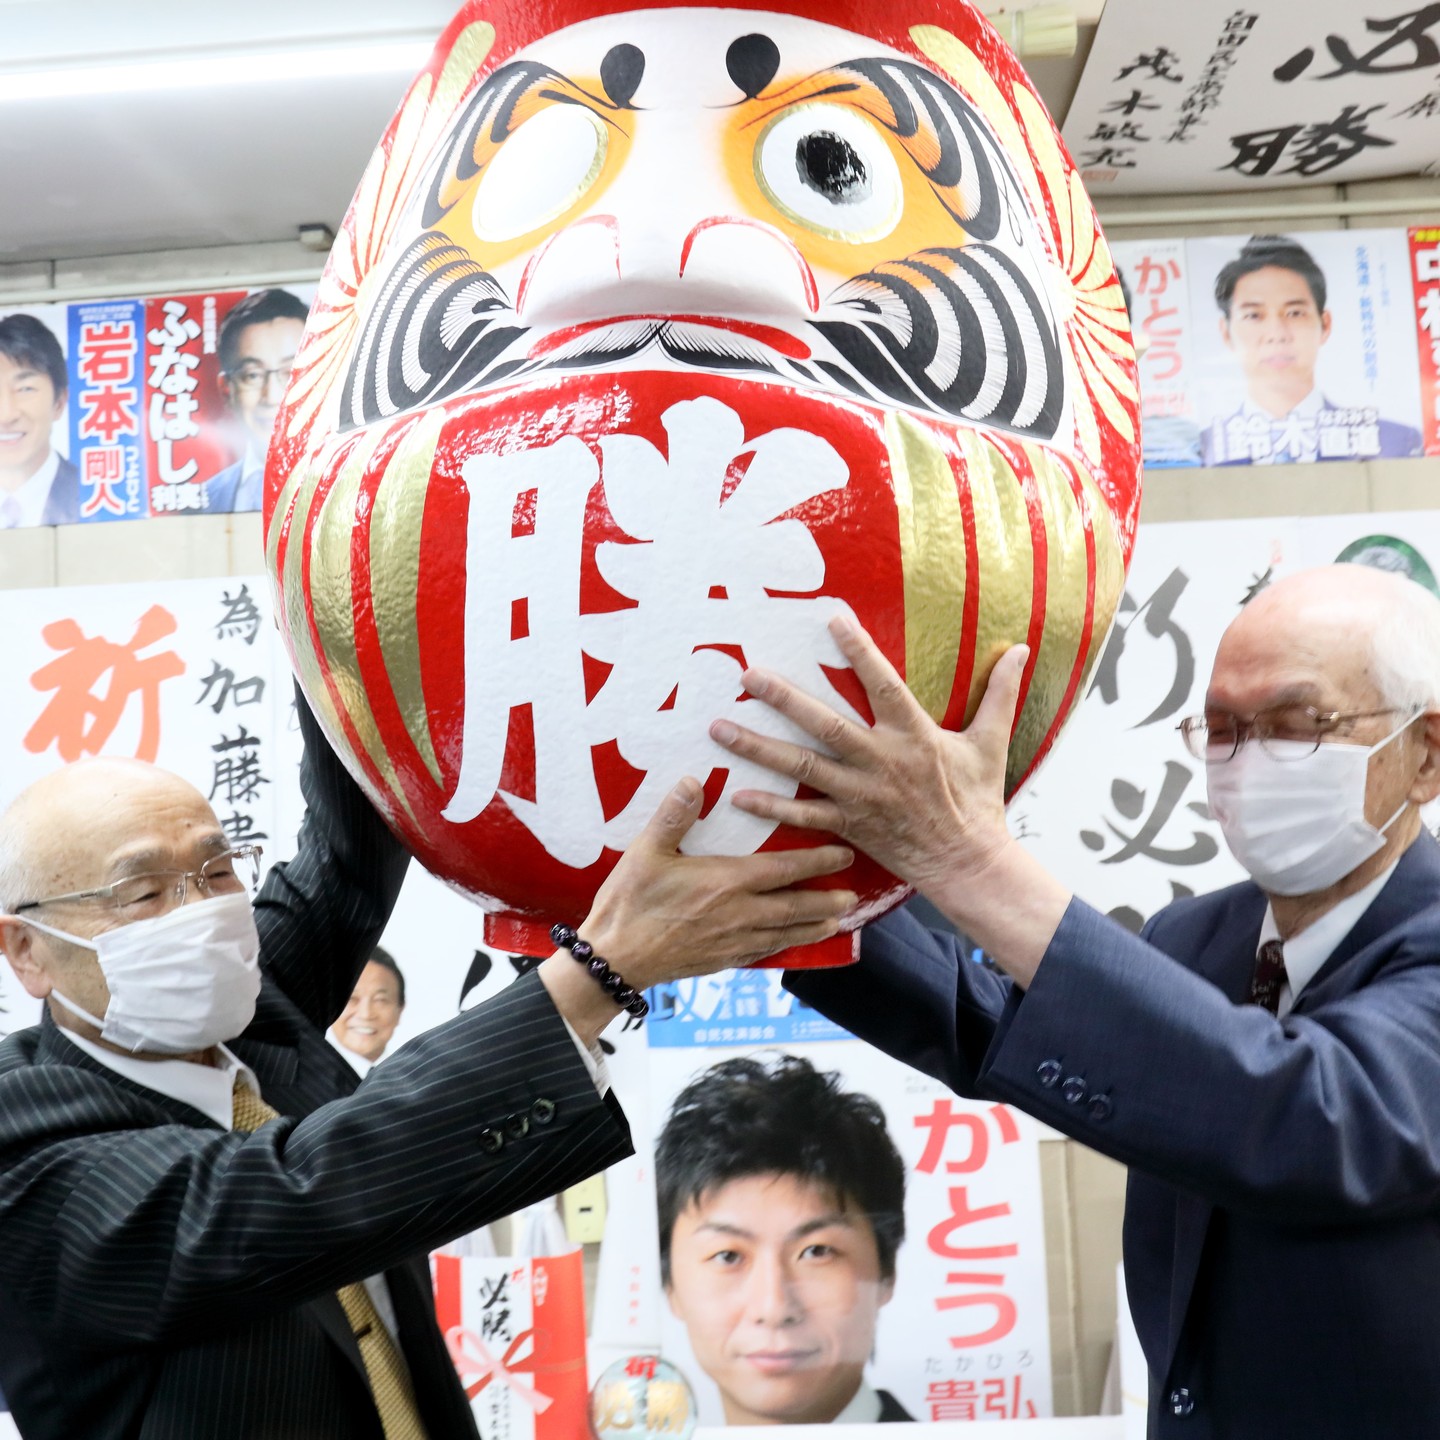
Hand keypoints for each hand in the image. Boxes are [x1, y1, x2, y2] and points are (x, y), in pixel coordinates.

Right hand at [583, 777, 856, 984]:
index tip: (844, 853)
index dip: (816, 861)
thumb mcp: (644, 852)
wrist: (614, 960)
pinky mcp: (721, 962)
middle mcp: (738, 914)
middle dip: (826, 900)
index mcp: (725, 883)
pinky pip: (763, 952)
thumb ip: (673, 816)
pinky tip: (791, 944)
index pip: (783, 869)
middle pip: (795, 907)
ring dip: (814, 927)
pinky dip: (784, 946)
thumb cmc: (628, 904)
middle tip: (853, 895)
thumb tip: (693, 780)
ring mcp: (732, 942)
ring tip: (838, 921)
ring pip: (785, 934)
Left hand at [710, 615, 1027, 900]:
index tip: (831, 619)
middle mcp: (882, 761)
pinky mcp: (849, 824)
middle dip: (783, 698)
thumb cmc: (978, 801)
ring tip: (720, 728)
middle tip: (747, 675)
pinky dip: (771, 807)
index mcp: (915, 735)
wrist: (969, 862)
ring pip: (802, 766)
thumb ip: (1000, 694)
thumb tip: (1020, 650)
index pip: (882, 683)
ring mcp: (861, 795)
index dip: (858, 651)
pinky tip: (738, 794)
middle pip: (825, 723)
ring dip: (758, 748)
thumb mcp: (991, 743)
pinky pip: (803, 814)